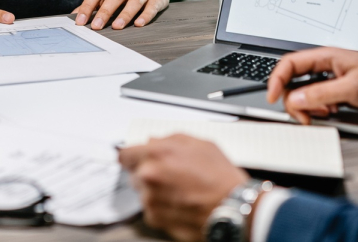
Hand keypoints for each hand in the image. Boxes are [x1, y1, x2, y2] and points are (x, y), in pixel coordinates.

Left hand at [74, 0, 168, 29]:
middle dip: (105, 12)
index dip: (87, 5)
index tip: (80, 20)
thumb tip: (75, 15)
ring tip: (116, 27)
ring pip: (133, 2)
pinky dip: (145, 16)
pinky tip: (139, 24)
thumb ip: (94, 3)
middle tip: (96, 27)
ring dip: (124, 15)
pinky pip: (151, 7)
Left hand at [119, 134, 246, 241]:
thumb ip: (170, 139)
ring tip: (178, 190)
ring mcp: (151, 199)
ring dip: (154, 191)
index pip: (125, 154)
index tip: (135, 159)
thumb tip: (154, 141)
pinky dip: (161, 207)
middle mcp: (149, 175)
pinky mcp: (156, 219)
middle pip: (133, 173)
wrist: (233, 208)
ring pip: (142, 192)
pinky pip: (150, 210)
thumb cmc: (220, 177)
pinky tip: (179, 203)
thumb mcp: (199, 144)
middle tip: (168, 175)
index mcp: (157, 153)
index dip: (131, 156)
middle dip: (147, 172)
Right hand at [267, 47, 357, 124]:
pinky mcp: (336, 91)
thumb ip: (322, 93)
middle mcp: (324, 66)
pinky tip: (331, 112)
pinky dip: (319, 109)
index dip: (277, 79)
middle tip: (304, 116)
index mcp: (324, 57)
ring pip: (305, 92)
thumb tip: (296, 99)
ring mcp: (330, 79)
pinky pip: (317, 100)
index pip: (289, 64)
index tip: (272, 96)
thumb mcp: (352, 88)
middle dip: (295, 100)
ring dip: (309, 106)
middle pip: (293, 80)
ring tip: (324, 113)